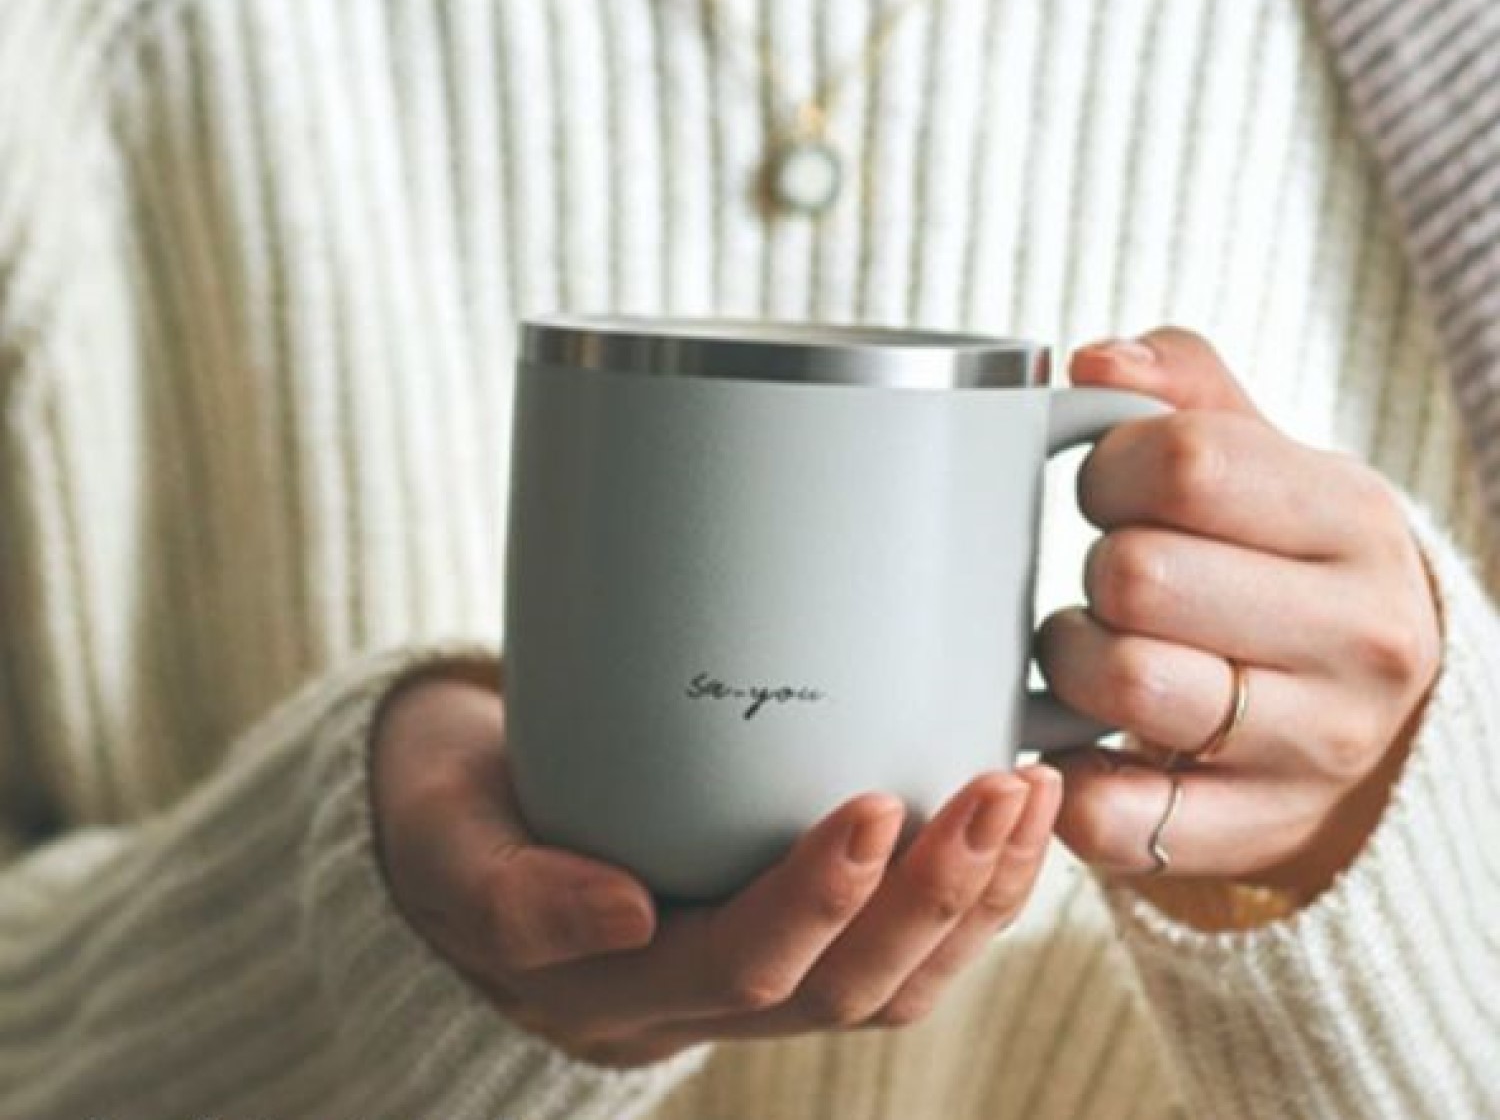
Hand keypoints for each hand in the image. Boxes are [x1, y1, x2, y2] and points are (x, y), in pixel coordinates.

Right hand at [370, 663, 1063, 1067]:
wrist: (463, 833)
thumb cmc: (452, 813)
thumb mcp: (446, 840)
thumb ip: (513, 888)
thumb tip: (622, 912)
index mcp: (608, 990)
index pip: (735, 966)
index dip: (814, 901)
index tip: (876, 804)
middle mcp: (692, 1006)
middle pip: (840, 989)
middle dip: (934, 895)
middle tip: (995, 785)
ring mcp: (746, 986)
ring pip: (888, 988)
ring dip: (975, 901)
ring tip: (1027, 794)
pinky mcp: (785, 947)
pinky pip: (896, 958)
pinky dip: (966, 900)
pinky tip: (1009, 823)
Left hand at [1036, 326, 1442, 897]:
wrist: (1368, 705)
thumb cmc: (1281, 556)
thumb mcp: (1266, 456)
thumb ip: (1183, 386)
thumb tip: (1093, 362)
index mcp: (1350, 519)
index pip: (1186, 463)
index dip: (1109, 468)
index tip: (1109, 488)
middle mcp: (1356, 637)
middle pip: (1139, 576)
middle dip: (1093, 570)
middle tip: (1108, 579)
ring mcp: (1315, 747)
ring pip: (1124, 684)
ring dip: (1072, 661)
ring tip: (1093, 649)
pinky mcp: (1254, 831)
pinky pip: (1112, 811)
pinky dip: (1068, 773)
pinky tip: (1078, 739)